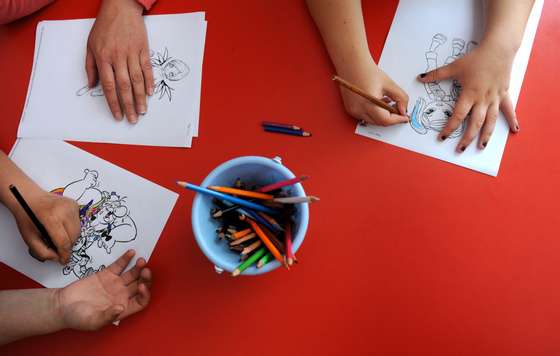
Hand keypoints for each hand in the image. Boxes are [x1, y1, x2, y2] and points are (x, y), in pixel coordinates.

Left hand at [13, 189, 79, 263]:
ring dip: (70, 237)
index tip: (64, 260)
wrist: (30, 197)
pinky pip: (78, 223)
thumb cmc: (28, 216)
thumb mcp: (29, 237)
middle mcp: (64, 210)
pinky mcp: (75, 205)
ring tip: (58, 235)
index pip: (63, 241)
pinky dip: (72, 228)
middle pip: (73, 237)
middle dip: (67, 246)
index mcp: (51, 217)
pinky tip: (61, 225)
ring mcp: (71, 206)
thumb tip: (57, 258)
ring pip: (78, 231)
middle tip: (58, 248)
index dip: (64, 254)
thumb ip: (42, 251)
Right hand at [55, 250, 151, 330]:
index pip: (141, 301)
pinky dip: (126, 259)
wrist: (62, 305)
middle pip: (140, 285)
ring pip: (132, 274)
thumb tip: (120, 308)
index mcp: (122, 308)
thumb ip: (108, 316)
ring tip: (141, 261)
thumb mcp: (93, 321)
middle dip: (145, 278)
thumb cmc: (78, 318)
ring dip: (138, 267)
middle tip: (146, 270)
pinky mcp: (106, 275)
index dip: (145, 294)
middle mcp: (122, 295)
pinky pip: (119, 265)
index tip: (142, 287)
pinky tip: (131, 252)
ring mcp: (115, 284)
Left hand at [86, 0, 153, 122]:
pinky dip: (149, 81)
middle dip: (128, 105)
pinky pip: (147, 68)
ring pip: (137, 80)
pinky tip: (150, 93)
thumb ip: (90, 66)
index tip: (117, 115)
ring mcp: (131, 53)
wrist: (120, 8)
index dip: (113, 102)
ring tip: (143, 110)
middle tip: (133, 119)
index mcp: (103, 57)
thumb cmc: (104, 26)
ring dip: (140, 97)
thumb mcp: (90, 45)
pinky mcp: (143, 49)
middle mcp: (117, 57)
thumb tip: (92, 85)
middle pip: (123, 86)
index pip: (108, 85)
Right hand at [337, 59, 408, 125]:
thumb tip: (404, 110)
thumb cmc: (367, 71)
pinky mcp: (350, 110)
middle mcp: (358, 110)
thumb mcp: (389, 84)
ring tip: (388, 103)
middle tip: (399, 110)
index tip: (405, 117)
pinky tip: (379, 103)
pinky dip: (374, 114)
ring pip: (373, 121)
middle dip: (391, 118)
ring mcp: (353, 111)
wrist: (352, 65)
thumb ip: (401, 98)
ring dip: (382, 116)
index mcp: (368, 104)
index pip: (386, 120)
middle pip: (379, 122)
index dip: (397, 119)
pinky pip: (365, 117)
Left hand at [417, 40, 518, 151]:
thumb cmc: (476, 58)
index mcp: (469, 94)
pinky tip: (515, 130)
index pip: (458, 115)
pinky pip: (508, 109)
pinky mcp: (504, 94)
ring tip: (481, 146)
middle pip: (475, 123)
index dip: (449, 127)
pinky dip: (512, 119)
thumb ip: (437, 74)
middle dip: (467, 138)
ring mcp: (494, 98)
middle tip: (460, 149)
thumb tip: (420, 77)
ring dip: (487, 134)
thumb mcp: (454, 66)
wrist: (498, 49)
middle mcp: (482, 99)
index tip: (442, 137)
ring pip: (491, 120)